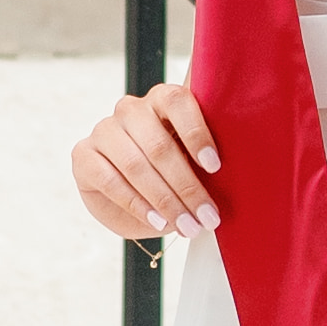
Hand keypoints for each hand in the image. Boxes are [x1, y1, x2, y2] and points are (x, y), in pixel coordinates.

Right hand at [73, 75, 222, 242]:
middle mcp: (131, 109)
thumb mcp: (194, 163)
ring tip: (188, 226)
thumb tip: (242, 170)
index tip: (215, 166)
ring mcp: (104, 130)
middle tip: (208, 216)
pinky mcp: (83, 154)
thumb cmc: (174, 174)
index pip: (177, 102)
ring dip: (165, 201)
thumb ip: (208, 157)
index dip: (197, 133)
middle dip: (187, 186)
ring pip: (136, 164)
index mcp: (162, 99)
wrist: (132, 198)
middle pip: (159, 144)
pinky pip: (111, 180)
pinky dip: (138, 205)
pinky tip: (158, 222)